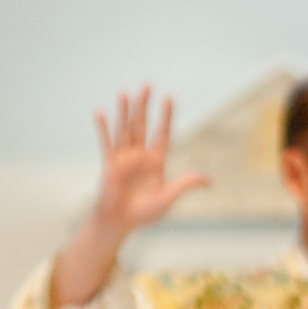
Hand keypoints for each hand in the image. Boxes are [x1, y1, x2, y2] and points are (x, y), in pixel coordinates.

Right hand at [91, 86, 209, 236]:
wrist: (120, 223)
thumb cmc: (143, 214)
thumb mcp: (167, 199)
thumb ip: (184, 185)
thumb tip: (208, 180)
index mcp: (156, 162)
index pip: (162, 134)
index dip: (166, 117)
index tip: (169, 98)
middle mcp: (139, 156)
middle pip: (143, 125)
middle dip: (144, 106)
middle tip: (148, 85)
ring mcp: (123, 158)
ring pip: (125, 129)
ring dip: (124, 111)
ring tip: (124, 92)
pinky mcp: (109, 164)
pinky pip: (106, 143)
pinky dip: (103, 128)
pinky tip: (99, 112)